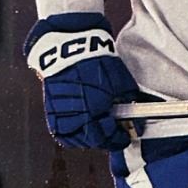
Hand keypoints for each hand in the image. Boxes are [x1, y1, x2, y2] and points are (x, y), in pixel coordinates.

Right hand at [25, 16, 140, 149]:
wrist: (68, 47)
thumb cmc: (96, 61)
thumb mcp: (121, 81)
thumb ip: (128, 103)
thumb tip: (135, 119)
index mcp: (95, 111)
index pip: (108, 137)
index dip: (118, 139)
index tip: (124, 137)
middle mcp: (76, 116)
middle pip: (92, 141)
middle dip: (105, 140)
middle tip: (113, 135)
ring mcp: (61, 114)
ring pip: (74, 139)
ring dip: (88, 140)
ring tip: (97, 133)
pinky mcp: (51, 110)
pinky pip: (61, 132)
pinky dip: (72, 134)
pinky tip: (80, 130)